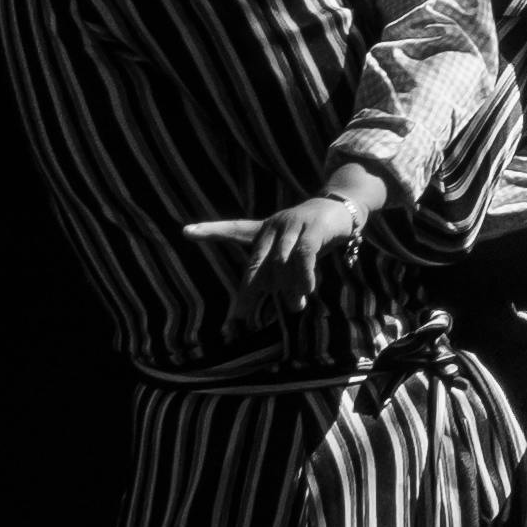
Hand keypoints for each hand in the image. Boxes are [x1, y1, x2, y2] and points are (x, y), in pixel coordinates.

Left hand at [184, 180, 375, 328]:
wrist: (341, 208)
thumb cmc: (312, 233)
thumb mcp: (291, 252)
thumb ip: (284, 275)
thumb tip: (287, 304)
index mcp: (264, 230)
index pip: (233, 229)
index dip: (209, 231)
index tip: (185, 231)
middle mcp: (274, 226)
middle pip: (257, 263)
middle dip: (249, 292)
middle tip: (241, 317)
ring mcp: (293, 225)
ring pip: (282, 264)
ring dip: (288, 289)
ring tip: (295, 307)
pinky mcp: (314, 229)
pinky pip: (304, 256)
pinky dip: (305, 275)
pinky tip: (308, 289)